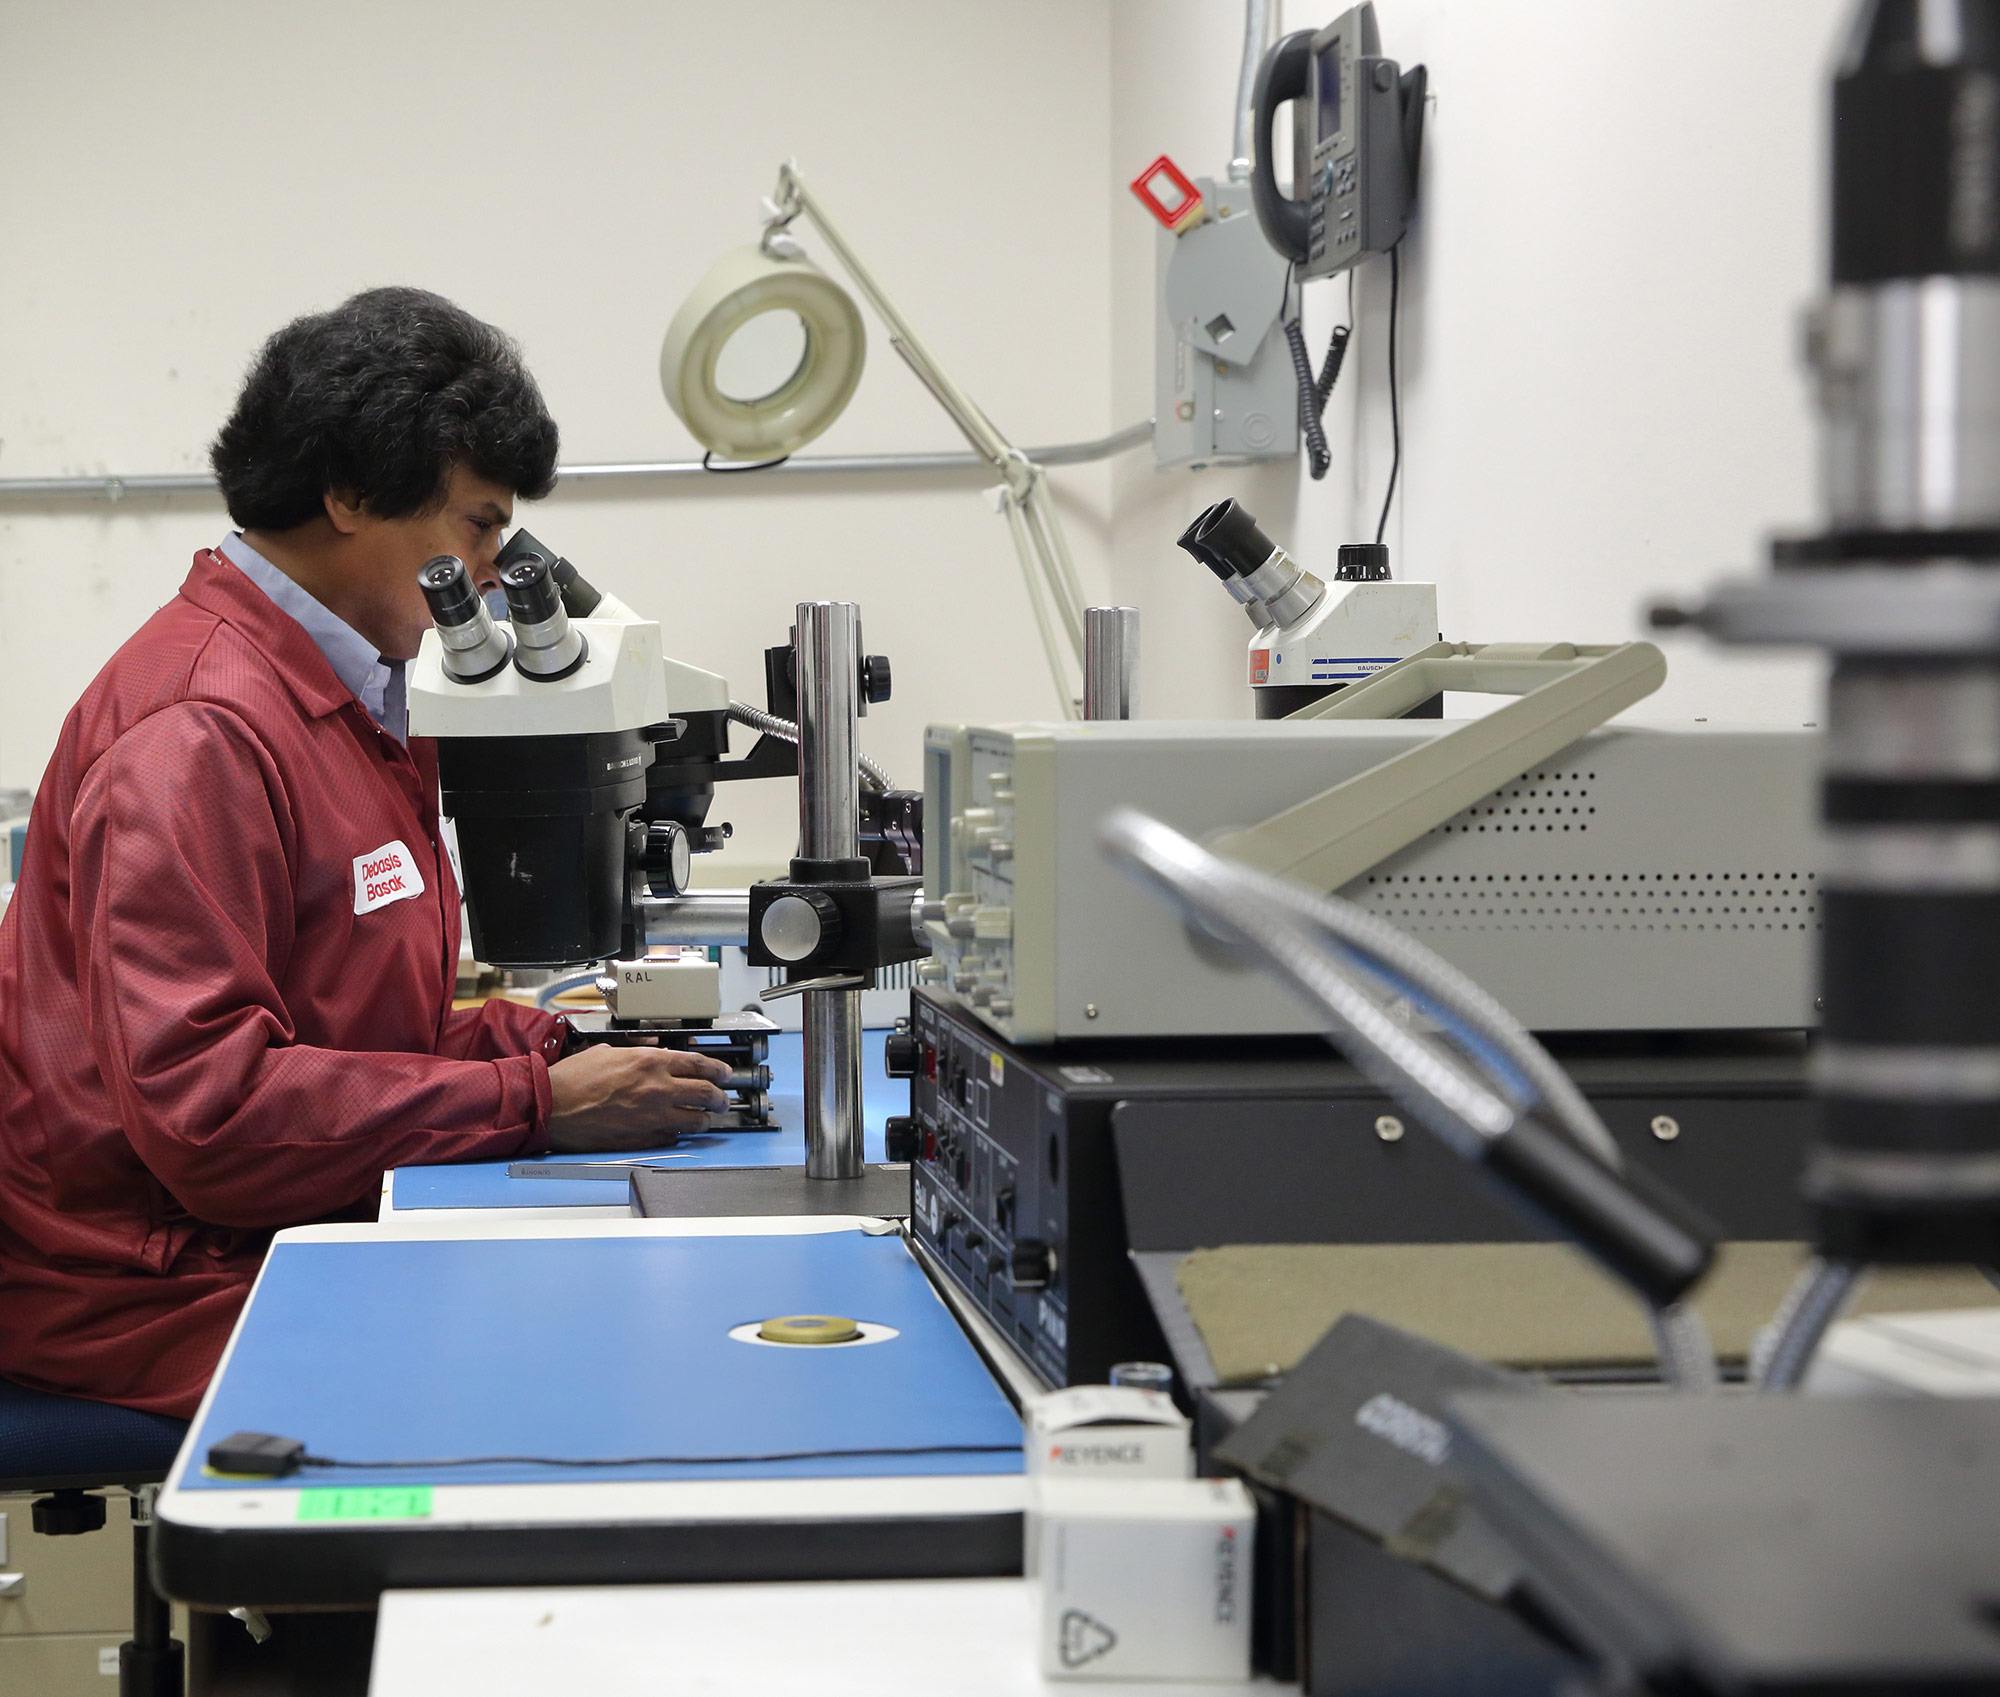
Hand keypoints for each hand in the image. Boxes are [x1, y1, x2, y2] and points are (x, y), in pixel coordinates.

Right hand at [545, 1044, 734, 1151]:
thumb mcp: (609, 1050)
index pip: (699, 1064)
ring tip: (704, 1118)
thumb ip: (638, 1050)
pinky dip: (677, 1134)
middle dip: (720, 1097)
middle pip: (705, 1093)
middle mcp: (657, 1088)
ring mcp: (652, 1116)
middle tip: (722, 1099)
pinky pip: (672, 1137)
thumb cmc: (574, 1078)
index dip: (717, 1070)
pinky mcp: (642, 1138)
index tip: (724, 1074)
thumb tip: (655, 1051)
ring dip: (704, 1119)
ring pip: (696, 1120)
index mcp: (650, 1062)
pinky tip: (676, 1131)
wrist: (551, 1105)